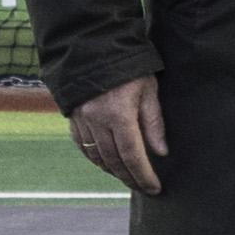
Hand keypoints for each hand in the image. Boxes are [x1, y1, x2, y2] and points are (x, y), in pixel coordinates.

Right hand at [70, 75, 167, 193]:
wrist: (94, 46)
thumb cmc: (129, 67)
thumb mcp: (149, 90)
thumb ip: (154, 122)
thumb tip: (161, 152)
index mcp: (119, 114)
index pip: (132, 155)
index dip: (143, 175)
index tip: (154, 188)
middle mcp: (97, 121)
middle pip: (114, 161)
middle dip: (130, 178)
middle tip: (144, 188)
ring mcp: (82, 120)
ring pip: (97, 156)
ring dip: (113, 171)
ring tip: (128, 178)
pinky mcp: (73, 116)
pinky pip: (83, 145)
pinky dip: (95, 158)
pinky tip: (107, 164)